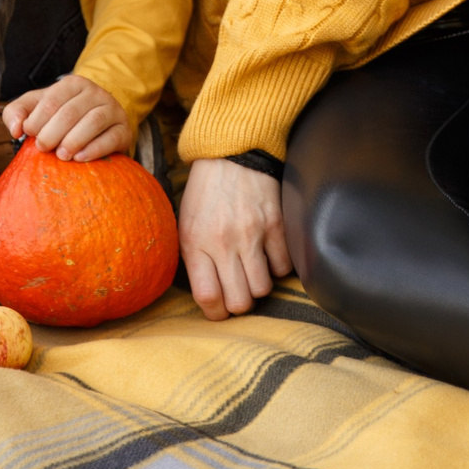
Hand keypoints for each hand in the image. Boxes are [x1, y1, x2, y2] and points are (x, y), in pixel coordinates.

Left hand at [2, 75, 133, 161]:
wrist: (100, 120)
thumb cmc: (62, 115)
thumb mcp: (38, 107)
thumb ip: (18, 112)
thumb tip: (15, 129)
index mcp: (73, 84)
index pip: (52, 100)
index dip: (37, 120)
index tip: (29, 134)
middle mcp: (95, 92)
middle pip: (71, 112)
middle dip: (52, 133)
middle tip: (43, 148)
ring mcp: (112, 109)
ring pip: (94, 121)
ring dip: (73, 141)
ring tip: (61, 156)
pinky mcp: (123, 129)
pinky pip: (111, 138)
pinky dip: (94, 149)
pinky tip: (79, 159)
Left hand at [178, 156, 290, 319]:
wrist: (231, 154)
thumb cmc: (205, 192)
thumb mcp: (185, 224)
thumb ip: (193, 259)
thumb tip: (206, 294)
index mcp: (195, 243)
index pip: (208, 297)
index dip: (215, 314)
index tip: (219, 310)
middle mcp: (223, 242)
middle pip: (240, 301)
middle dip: (239, 303)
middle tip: (238, 292)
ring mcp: (252, 234)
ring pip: (263, 289)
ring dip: (259, 285)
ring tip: (253, 271)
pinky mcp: (276, 225)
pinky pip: (284, 266)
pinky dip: (278, 266)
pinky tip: (268, 254)